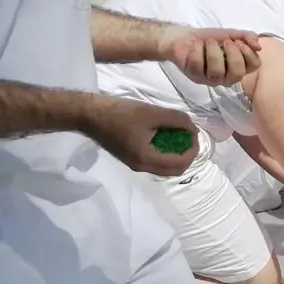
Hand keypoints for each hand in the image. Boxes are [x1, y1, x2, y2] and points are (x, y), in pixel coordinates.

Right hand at [81, 94, 200, 177]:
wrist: (90, 115)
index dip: (193, 150)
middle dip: (186, 155)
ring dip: (176, 155)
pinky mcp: (130, 158)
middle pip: (174, 170)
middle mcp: (142, 167)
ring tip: (178, 135)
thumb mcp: (153, 113)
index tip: (194, 133)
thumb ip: (177, 120)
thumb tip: (193, 129)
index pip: (180, 163)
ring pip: (164, 167)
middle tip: (188, 137)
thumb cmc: (121, 113)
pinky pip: (154, 162)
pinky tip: (164, 136)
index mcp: (147, 159)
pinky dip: (164, 153)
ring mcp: (135, 164)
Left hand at [162, 26, 261, 84]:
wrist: (184, 37)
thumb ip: (247, 37)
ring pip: (217, 72)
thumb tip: (258, 46)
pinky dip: (198, 51)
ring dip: (214, 52)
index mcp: (239, 67)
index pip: (254, 66)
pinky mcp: (195, 76)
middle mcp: (227, 77)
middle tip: (225, 41)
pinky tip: (196, 46)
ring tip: (208, 42)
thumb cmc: (210, 38)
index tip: (238, 41)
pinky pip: (199, 66)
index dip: (248, 53)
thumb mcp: (231, 33)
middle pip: (237, 74)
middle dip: (232, 54)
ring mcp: (210, 79)